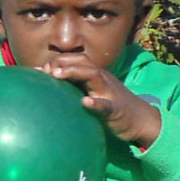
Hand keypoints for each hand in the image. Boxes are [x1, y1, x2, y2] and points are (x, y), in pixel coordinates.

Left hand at [42, 57, 162, 147]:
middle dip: (62, 62)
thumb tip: (46, 85)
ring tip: (57, 75)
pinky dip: (96, 103)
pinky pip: (106, 104)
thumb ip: (74, 87)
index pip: (75, 59)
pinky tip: (86, 102)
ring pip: (94, 76)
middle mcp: (102, 79)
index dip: (57, 60)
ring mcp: (110, 92)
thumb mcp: (92, 93)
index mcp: (95, 75)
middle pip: (82, 62)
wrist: (141, 120)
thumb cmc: (110, 106)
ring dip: (74, 73)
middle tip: (44, 70)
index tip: (38, 68)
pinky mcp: (116, 109)